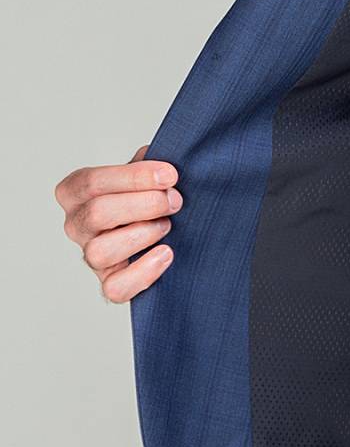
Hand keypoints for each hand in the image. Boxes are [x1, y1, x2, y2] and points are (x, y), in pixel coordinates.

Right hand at [56, 144, 180, 302]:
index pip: (92, 182)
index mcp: (76, 191)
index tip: (170, 175)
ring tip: (167, 225)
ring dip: (141, 235)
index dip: (134, 177)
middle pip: (97, 213)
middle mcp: (76, 224)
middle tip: (175, 201)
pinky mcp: (108, 283)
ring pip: (100, 251)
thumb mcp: (143, 174)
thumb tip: (161, 159)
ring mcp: (89, 256)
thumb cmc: (146, 196)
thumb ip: (148, 163)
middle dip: (144, 204)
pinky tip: (166, 253)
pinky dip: (143, 272)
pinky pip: (115, 287)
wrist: (158, 229)